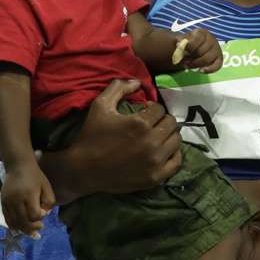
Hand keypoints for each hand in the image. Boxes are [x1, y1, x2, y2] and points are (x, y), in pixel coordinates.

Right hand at [0, 162, 53, 236]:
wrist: (18, 166)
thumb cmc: (36, 177)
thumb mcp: (47, 187)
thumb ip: (48, 202)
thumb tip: (43, 215)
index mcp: (29, 195)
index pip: (34, 215)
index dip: (40, 218)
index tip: (43, 213)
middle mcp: (16, 200)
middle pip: (23, 221)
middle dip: (32, 228)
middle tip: (40, 228)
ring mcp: (7, 202)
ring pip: (14, 222)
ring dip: (23, 230)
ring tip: (31, 233)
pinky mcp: (2, 202)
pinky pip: (6, 218)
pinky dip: (12, 226)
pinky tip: (19, 230)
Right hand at [43, 79, 181, 201]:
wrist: (83, 169)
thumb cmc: (91, 136)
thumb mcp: (100, 105)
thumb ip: (118, 88)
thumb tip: (137, 82)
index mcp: (139, 123)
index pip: (159, 109)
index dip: (151, 109)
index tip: (144, 113)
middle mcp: (151, 142)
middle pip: (171, 123)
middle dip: (161, 120)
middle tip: (151, 124)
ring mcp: (154, 161)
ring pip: (176, 140)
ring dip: (168, 135)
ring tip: (157, 136)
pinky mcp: (155, 177)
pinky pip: (176, 163)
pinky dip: (173, 155)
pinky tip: (164, 151)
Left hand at [179, 28, 223, 71]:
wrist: (195, 48)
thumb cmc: (188, 44)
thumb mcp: (183, 40)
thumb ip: (181, 42)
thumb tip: (179, 43)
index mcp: (202, 33)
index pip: (195, 41)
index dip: (188, 48)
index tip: (183, 51)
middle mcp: (212, 39)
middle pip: (200, 51)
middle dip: (190, 58)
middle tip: (184, 61)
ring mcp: (217, 49)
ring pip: (207, 59)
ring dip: (196, 64)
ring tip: (188, 65)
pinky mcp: (219, 58)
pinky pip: (217, 66)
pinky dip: (209, 69)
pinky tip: (200, 71)